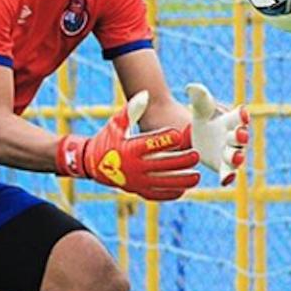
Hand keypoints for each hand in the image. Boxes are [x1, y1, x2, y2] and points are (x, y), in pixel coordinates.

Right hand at [55, 91, 200, 200]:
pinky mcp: (138, 191)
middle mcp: (134, 167)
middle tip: (196, 156)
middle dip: (182, 161)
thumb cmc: (109, 139)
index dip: (167, 139)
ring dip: (182, 181)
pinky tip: (184, 188)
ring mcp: (137, 181)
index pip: (152, 143)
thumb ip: (131, 109)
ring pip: (164, 183)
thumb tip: (145, 95)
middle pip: (163, 165)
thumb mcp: (116, 123)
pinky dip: (172, 193)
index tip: (180, 135)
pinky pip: (158, 195)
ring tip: (196, 175)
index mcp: (129, 149)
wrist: (94, 164)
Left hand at [184, 83, 249, 185]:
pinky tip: (225, 180)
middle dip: (240, 136)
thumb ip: (199, 95)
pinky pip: (227, 172)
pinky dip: (228, 176)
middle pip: (240, 137)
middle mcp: (234, 137)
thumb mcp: (201, 105)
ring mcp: (229, 152)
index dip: (241, 115)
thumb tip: (190, 87)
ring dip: (237, 157)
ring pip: (236, 156)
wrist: (195, 133)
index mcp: (232, 120)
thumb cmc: (204, 116)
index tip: (242, 112)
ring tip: (236, 158)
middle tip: (239, 134)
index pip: (239, 117)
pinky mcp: (222, 165)